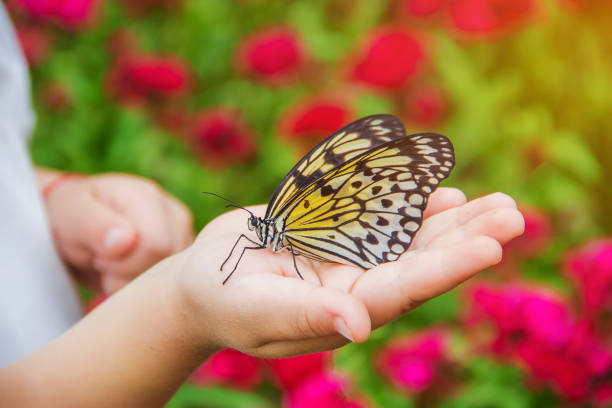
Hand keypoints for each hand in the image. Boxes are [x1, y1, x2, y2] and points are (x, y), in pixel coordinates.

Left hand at [43, 173, 193, 293]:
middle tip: (105, 263)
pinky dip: (147, 285)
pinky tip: (129, 271)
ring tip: (116, 266)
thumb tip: (125, 239)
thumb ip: (94, 225)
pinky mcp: (184, 253)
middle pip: (166, 264)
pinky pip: (173, 284)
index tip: (100, 257)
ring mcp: (184, 234)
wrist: (80, 222)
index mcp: (147, 197)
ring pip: (172, 278)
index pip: (156, 246)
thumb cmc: (73, 216)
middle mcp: (174, 213)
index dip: (125, 264)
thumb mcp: (71, 215)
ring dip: (136, 282)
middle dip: (129, 275)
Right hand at [177, 189, 523, 357]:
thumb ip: (304, 316)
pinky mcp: (335, 234)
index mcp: (342, 311)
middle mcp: (356, 286)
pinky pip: (380, 216)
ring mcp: (348, 259)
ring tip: (500, 204)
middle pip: (420, 262)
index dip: (445, 268)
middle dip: (465, 238)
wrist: (203, 281)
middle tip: (513, 214)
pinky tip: (444, 193)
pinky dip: (412, 204)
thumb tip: (357, 328)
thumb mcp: (255, 310)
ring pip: (409, 238)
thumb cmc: (221, 300)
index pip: (401, 291)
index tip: (490, 247)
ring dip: (452, 220)